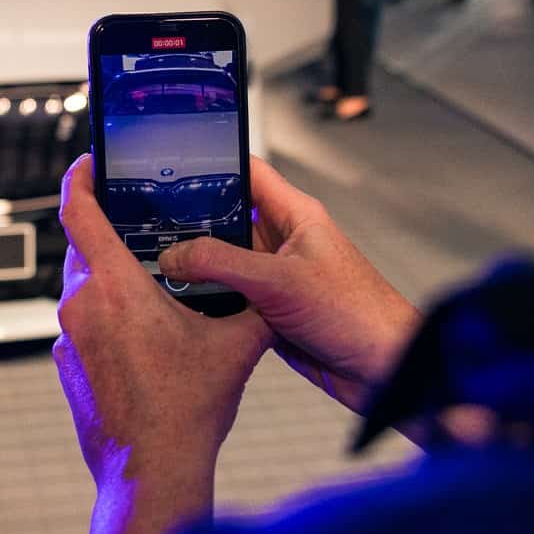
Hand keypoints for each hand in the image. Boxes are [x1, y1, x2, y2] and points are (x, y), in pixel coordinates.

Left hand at [55, 156, 272, 483]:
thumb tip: (270, 282)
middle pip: (84, 247)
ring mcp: (69, 338)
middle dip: (110, 232)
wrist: (152, 472)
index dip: (81, 176)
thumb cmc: (185, 412)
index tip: (90, 162)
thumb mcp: (237, 345)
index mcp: (116, 287)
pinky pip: (84, 324)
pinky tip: (143, 335)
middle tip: (141, 224)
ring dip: (111, 277)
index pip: (80, 210)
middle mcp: (82, 306)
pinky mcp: (67, 366)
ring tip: (151, 282)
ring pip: (84, 287)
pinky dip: (107, 317)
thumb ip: (253, 302)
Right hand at [160, 157, 420, 415]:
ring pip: (225, 264)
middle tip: (149, 230)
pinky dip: (210, 304)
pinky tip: (183, 306)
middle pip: (228, 220)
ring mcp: (277, 278)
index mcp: (295, 215)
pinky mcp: (272, 312)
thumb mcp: (279, 281)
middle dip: (192, 226)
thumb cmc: (356, 313)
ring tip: (157, 268)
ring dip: (199, 270)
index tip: (172, 169)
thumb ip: (221, 263)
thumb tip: (173, 257)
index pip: (248, 173)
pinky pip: (231, 300)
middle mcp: (284, 241)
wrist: (383, 370)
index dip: (213, 164)